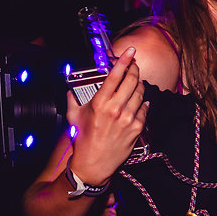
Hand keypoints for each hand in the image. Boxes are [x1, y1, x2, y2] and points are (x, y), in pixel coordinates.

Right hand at [66, 47, 148, 184]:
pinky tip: (139, 101)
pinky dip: (143, 102)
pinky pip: (145, 108)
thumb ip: (72, 99)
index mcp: (100, 103)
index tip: (131, 51)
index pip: (115, 75)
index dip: (124, 60)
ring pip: (140, 92)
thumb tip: (71, 88)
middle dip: (134, 69)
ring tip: (134, 83)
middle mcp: (116, 108)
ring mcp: (129, 118)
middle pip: (132, 80)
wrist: (93, 164)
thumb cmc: (83, 140)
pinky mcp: (137, 127)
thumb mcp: (73, 116)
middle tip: (133, 66)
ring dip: (139, 84)